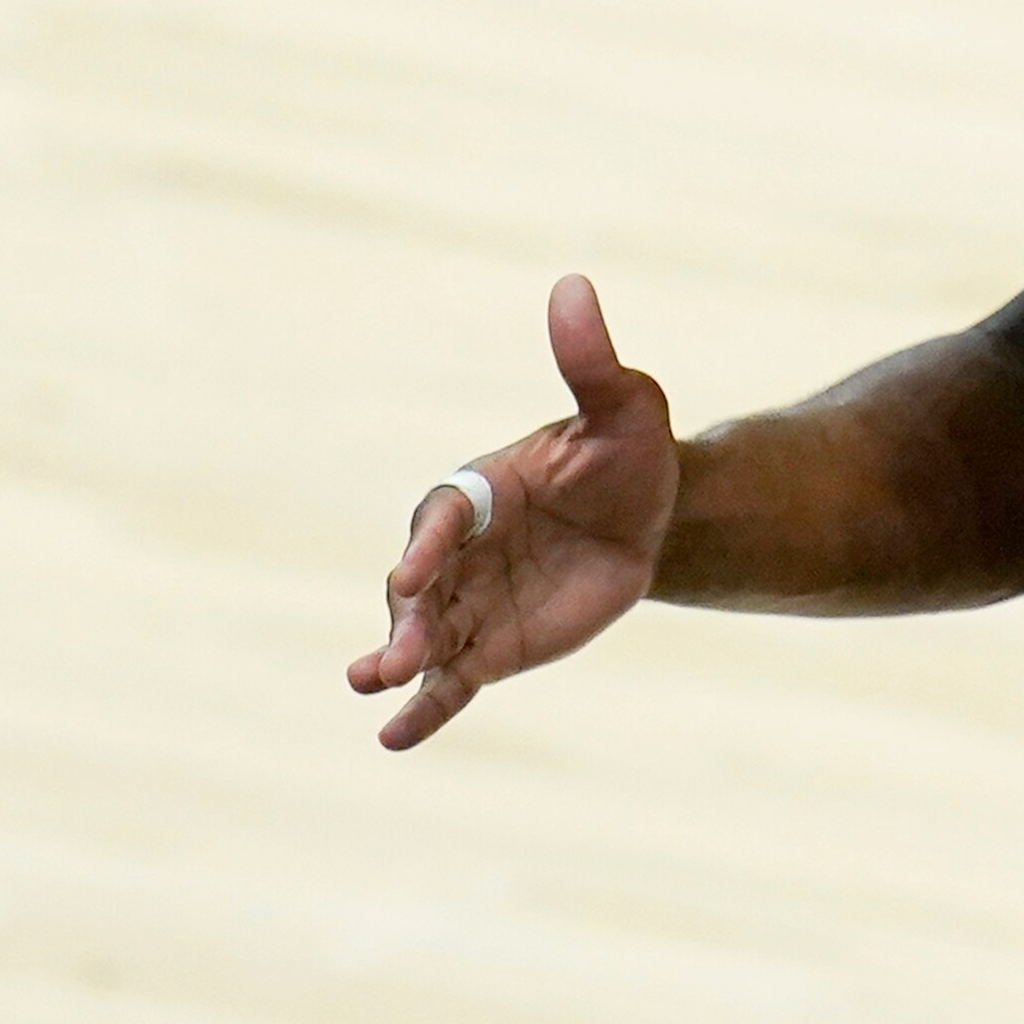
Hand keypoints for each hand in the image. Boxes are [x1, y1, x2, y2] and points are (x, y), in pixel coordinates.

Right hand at [347, 276, 680, 749]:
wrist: (652, 517)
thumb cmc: (628, 453)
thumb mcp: (623, 406)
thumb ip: (590, 360)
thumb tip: (574, 285)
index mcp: (477, 491)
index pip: (442, 516)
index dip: (428, 544)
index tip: (413, 572)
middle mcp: (458, 553)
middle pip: (419, 588)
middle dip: (405, 619)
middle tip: (390, 656)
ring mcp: (470, 605)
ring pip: (424, 638)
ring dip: (399, 664)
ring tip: (371, 686)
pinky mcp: (492, 648)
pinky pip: (452, 683)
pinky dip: (424, 710)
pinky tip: (396, 738)